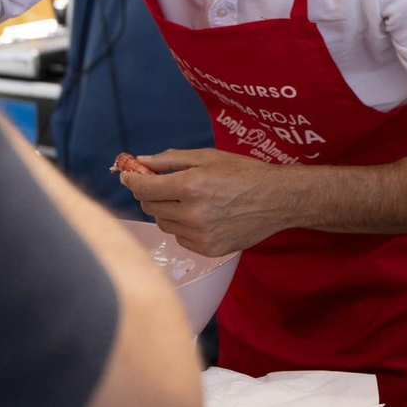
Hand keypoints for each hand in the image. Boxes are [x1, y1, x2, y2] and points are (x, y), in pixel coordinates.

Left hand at [119, 148, 292, 256]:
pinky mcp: (206, 249)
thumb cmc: (245, 173)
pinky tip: (204, 217)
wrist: (279, 199)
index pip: (143, 188)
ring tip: (191, 201)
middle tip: (164, 186)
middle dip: (151, 194)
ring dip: (168, 211)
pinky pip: (180, 237)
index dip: (131, 180)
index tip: (127, 175)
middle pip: (149, 207)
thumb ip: (172, 159)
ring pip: (163, 224)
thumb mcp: (210, 157)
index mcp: (191, 185)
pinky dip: (184, 226)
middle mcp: (192, 212)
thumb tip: (140, 162)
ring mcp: (199, 234)